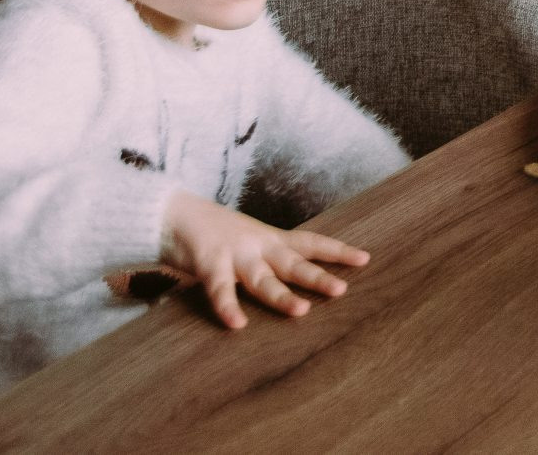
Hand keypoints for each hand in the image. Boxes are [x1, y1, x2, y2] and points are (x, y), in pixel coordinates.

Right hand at [160, 190, 369, 330]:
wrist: (173, 213)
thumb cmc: (213, 233)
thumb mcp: (249, 241)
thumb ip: (268, 259)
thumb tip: (293, 281)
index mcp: (271, 239)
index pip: (311, 243)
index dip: (337, 251)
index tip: (364, 259)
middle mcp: (259, 245)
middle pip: (294, 263)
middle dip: (318, 278)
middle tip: (342, 290)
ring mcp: (235, 254)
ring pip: (262, 278)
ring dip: (281, 296)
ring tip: (301, 310)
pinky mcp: (209, 263)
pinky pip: (220, 289)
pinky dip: (228, 306)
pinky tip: (237, 324)